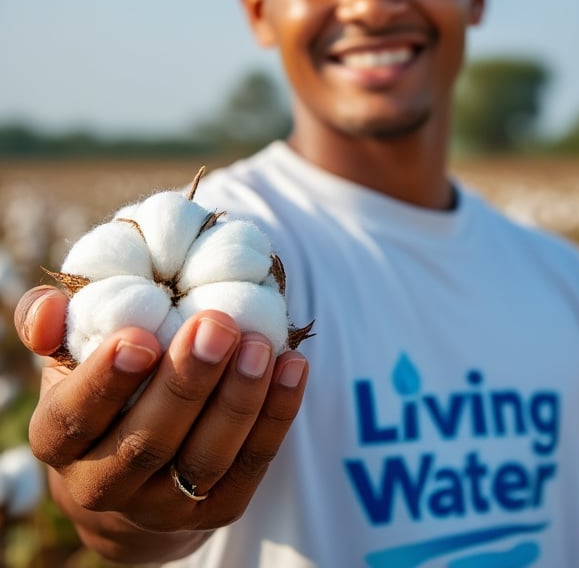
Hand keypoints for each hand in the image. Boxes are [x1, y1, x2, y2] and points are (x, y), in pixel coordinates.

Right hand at [14, 286, 307, 559]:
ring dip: (238, 400)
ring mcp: (165, 504)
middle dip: (186, 383)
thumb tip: (49, 307)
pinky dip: (276, 414)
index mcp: (60, 442)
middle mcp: (105, 485)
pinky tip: (293, 366)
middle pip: (146, 443)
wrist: (137, 466)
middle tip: (216, 326)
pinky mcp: (217, 508)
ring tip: (261, 344)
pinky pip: (252, 463)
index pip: (73, 419)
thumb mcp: (74, 356)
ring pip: (205, 459)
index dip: (104, 382)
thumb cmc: (108, 388)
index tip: (139, 337)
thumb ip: (57, 326)